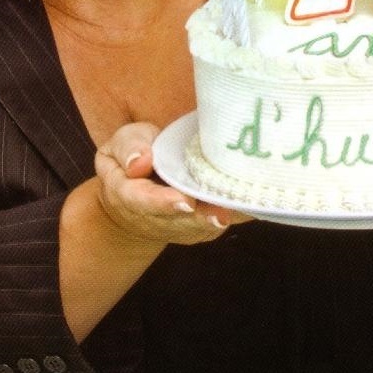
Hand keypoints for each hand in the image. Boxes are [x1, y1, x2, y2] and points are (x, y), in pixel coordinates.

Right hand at [95, 121, 250, 245]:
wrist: (134, 193)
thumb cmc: (129, 160)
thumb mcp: (119, 144)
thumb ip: (128, 148)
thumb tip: (139, 161)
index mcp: (127, 194)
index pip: (143, 201)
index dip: (164, 202)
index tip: (184, 201)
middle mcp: (154, 218)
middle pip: (179, 222)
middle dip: (201, 218)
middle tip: (221, 213)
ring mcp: (178, 228)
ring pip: (201, 228)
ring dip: (222, 219)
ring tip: (242, 208)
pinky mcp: (199, 229)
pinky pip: (217, 224)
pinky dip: (234, 216)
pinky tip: (253, 204)